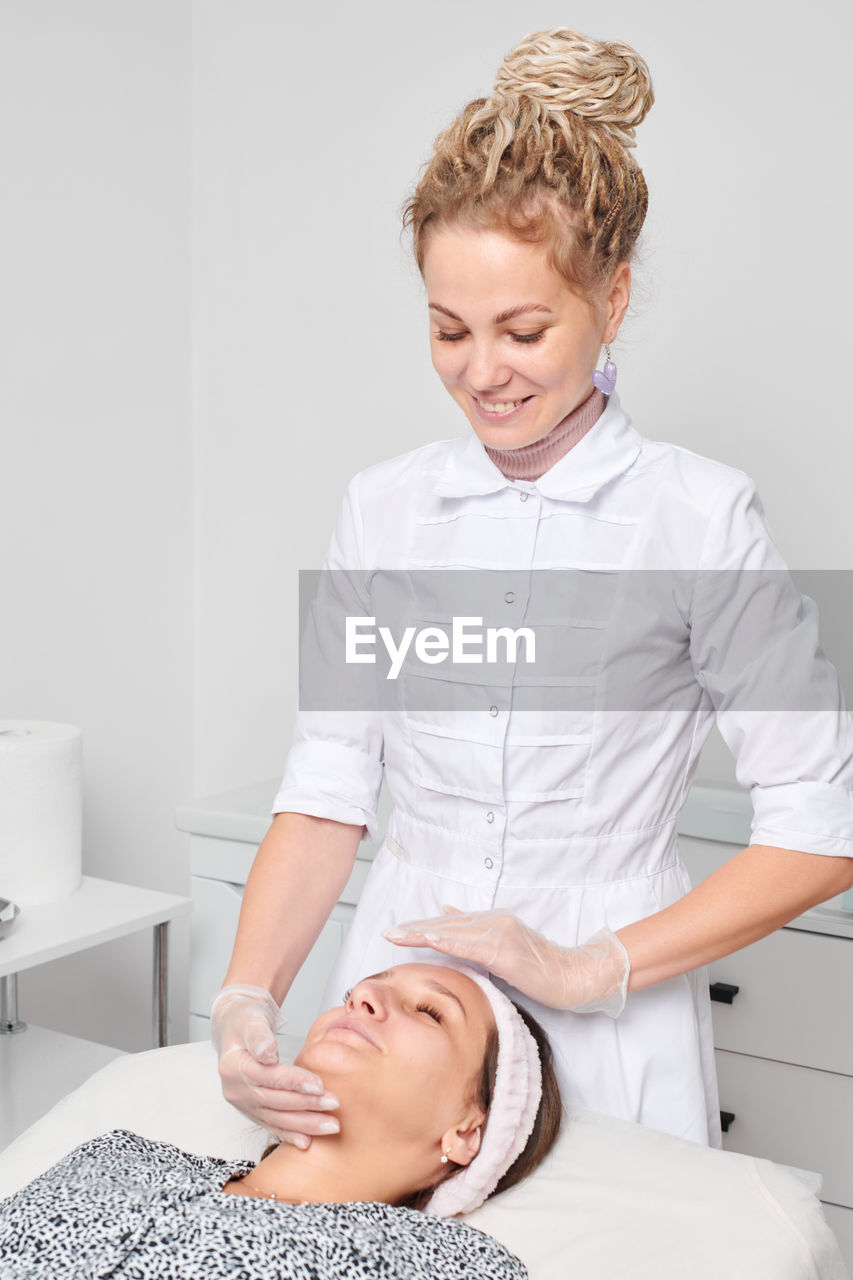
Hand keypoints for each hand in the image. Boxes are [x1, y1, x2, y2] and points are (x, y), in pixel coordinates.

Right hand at [211, 985, 340, 1145]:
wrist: (237, 1029)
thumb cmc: (247, 1020)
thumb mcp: (252, 1018)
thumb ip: (260, 1035)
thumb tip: (267, 1052)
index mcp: (233, 1067)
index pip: (268, 1077)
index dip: (294, 1082)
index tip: (319, 1085)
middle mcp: (235, 1090)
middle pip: (274, 1101)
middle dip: (306, 1105)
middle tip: (334, 1104)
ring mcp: (243, 1103)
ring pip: (275, 1118)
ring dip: (304, 1124)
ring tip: (331, 1125)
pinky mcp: (252, 1110)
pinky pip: (271, 1125)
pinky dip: (290, 1134)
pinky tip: (307, 1142)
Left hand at [383, 907, 630, 1015]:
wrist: (572, 974)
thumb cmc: (539, 964)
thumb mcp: (503, 944)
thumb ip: (475, 931)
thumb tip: (447, 910)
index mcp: (490, 921)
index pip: (448, 923)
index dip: (421, 926)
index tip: (396, 930)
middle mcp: (493, 922)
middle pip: (446, 924)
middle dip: (415, 929)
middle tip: (388, 932)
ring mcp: (500, 934)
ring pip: (455, 932)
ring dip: (424, 933)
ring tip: (400, 935)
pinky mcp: (507, 951)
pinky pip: (473, 946)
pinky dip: (451, 941)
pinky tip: (432, 940)